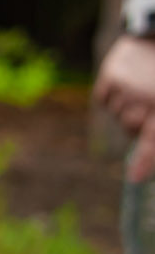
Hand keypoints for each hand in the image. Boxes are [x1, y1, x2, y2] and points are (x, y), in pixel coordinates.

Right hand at [94, 34, 154, 180]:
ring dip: (126, 107)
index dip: (145, 159)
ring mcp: (126, 87)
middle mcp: (144, 96)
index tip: (135, 177)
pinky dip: (112, 96)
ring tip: (140, 87)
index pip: (152, 138)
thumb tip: (138, 170)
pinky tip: (125, 81)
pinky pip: (104, 100)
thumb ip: (152, 133)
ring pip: (117, 114)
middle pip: (131, 128)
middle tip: (149, 104)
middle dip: (138, 123)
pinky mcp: (110, 76)